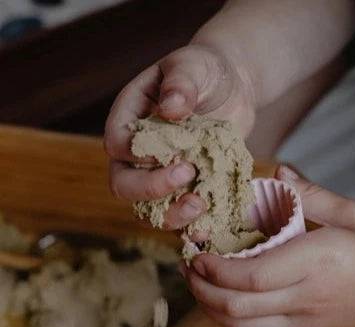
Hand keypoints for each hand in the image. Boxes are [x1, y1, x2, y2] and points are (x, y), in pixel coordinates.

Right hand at [105, 44, 255, 230]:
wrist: (231, 89)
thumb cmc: (205, 72)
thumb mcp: (193, 66)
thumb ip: (180, 84)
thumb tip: (171, 108)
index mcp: (130, 119)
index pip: (117, 145)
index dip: (137, 155)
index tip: (173, 152)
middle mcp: (138, 154)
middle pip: (124, 184)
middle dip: (151, 189)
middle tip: (188, 176)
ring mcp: (160, 176)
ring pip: (149, 210)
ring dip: (171, 216)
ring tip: (201, 206)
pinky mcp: (184, 190)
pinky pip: (180, 218)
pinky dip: (192, 227)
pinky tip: (209, 228)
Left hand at [183, 166, 354, 326]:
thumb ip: (312, 196)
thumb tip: (279, 176)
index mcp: (314, 264)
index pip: (247, 277)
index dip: (213, 269)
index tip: (197, 254)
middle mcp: (305, 299)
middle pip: (236, 309)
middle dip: (202, 291)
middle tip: (188, 270)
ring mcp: (307, 322)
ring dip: (213, 310)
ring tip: (201, 287)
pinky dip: (237, 319)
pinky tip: (233, 301)